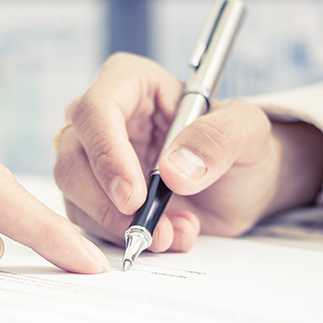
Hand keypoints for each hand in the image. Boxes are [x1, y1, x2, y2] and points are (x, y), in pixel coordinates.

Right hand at [55, 53, 322, 252]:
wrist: (242, 188)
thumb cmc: (242, 147)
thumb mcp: (249, 132)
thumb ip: (218, 140)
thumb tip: (173, 170)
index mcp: (131, 83)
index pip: (97, 110)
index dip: (107, 154)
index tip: (134, 196)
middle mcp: (103, 118)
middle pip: (73, 157)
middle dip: (108, 203)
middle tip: (153, 231)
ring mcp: (94, 159)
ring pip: (74, 194)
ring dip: (120, 226)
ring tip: (176, 233)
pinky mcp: (96, 197)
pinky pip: (89, 223)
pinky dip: (126, 239)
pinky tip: (171, 235)